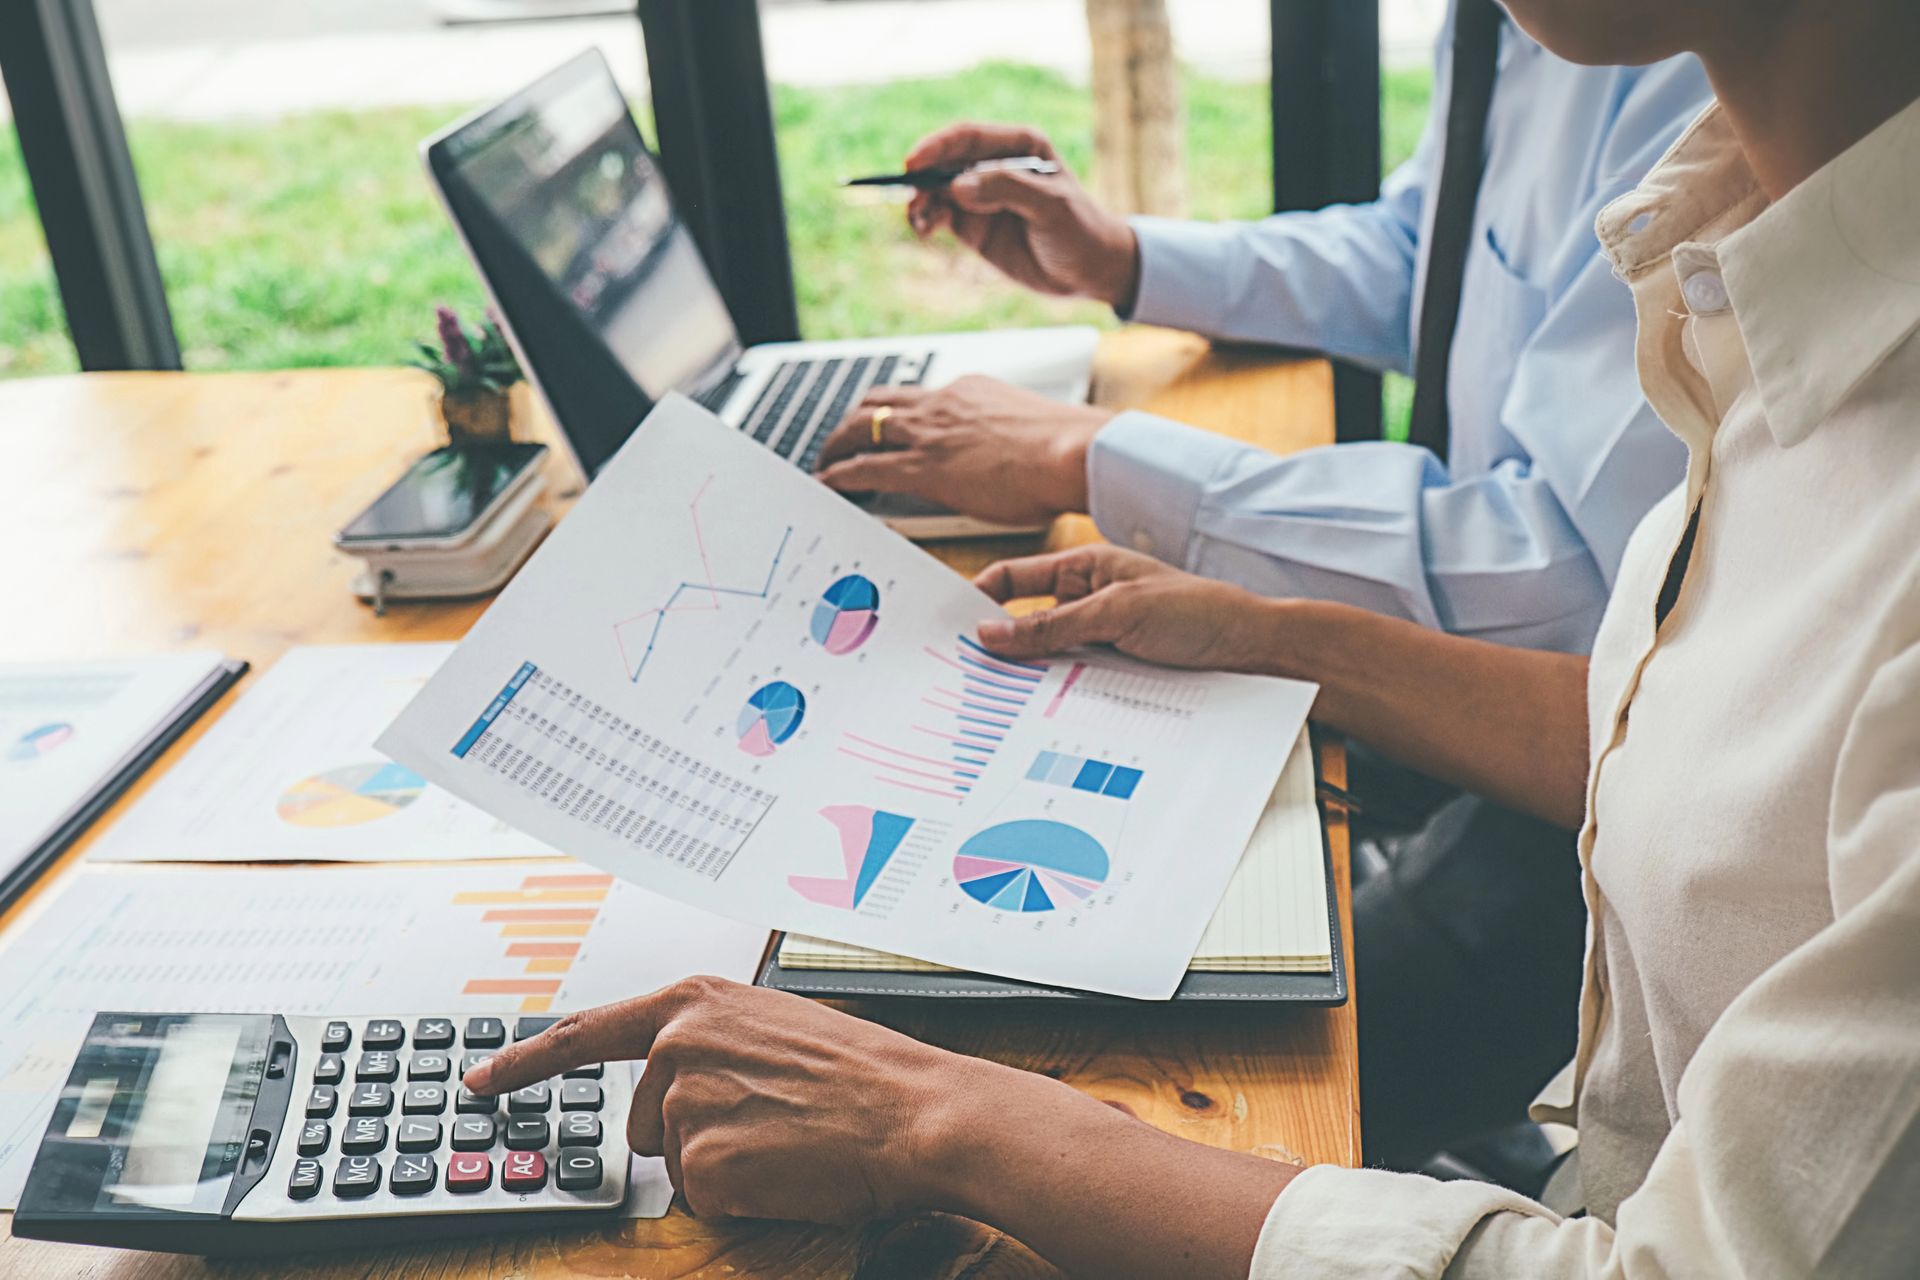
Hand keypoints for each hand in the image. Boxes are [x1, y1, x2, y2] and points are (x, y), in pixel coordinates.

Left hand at [461, 976, 1033, 1223]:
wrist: (917, 1111)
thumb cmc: (863, 1071)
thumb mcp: (774, 1026)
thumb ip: (709, 1041)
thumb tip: (670, 1080)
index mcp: (692, 1003)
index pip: (583, 1033)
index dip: (524, 1062)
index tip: (479, 1081)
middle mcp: (677, 1045)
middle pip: (646, 1120)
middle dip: (696, 1133)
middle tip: (772, 1122)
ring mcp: (686, 1103)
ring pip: (678, 1162)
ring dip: (725, 1164)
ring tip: (789, 1138)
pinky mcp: (705, 1162)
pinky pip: (706, 1197)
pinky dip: (746, 1195)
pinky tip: (788, 1166)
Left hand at [816, 374, 1113, 525]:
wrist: (1073, 453)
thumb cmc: (1067, 449)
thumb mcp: (1028, 429)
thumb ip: (1007, 437)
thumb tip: (1013, 457)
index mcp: (970, 390)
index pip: (920, 397)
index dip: (898, 411)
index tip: (891, 424)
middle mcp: (943, 404)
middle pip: (879, 401)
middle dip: (855, 420)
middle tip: (842, 438)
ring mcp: (929, 433)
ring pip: (862, 426)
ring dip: (838, 443)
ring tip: (827, 460)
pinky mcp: (922, 467)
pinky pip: (864, 467)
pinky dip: (840, 474)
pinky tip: (830, 483)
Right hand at [904, 123, 1140, 307]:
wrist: (1090, 271)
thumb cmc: (1080, 229)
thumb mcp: (1051, 206)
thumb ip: (1006, 189)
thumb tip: (956, 186)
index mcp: (1019, 146)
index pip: (969, 137)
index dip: (937, 146)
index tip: (914, 162)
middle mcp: (995, 166)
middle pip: (946, 161)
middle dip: (923, 175)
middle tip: (910, 194)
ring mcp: (981, 196)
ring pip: (938, 190)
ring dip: (921, 200)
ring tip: (918, 218)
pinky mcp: (973, 225)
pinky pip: (940, 216)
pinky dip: (927, 219)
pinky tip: (923, 228)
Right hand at [973, 545, 1287, 672]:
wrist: (1253, 653)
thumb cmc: (1200, 613)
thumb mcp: (1118, 613)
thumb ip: (1052, 626)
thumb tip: (991, 634)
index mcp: (1085, 568)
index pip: (1014, 578)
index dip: (979, 598)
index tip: (950, 626)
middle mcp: (1087, 602)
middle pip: (1023, 624)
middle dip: (996, 646)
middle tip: (962, 673)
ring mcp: (1098, 639)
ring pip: (1045, 660)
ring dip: (1026, 678)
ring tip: (995, 701)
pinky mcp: (1113, 672)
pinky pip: (1070, 685)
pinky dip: (1054, 698)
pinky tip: (1039, 716)